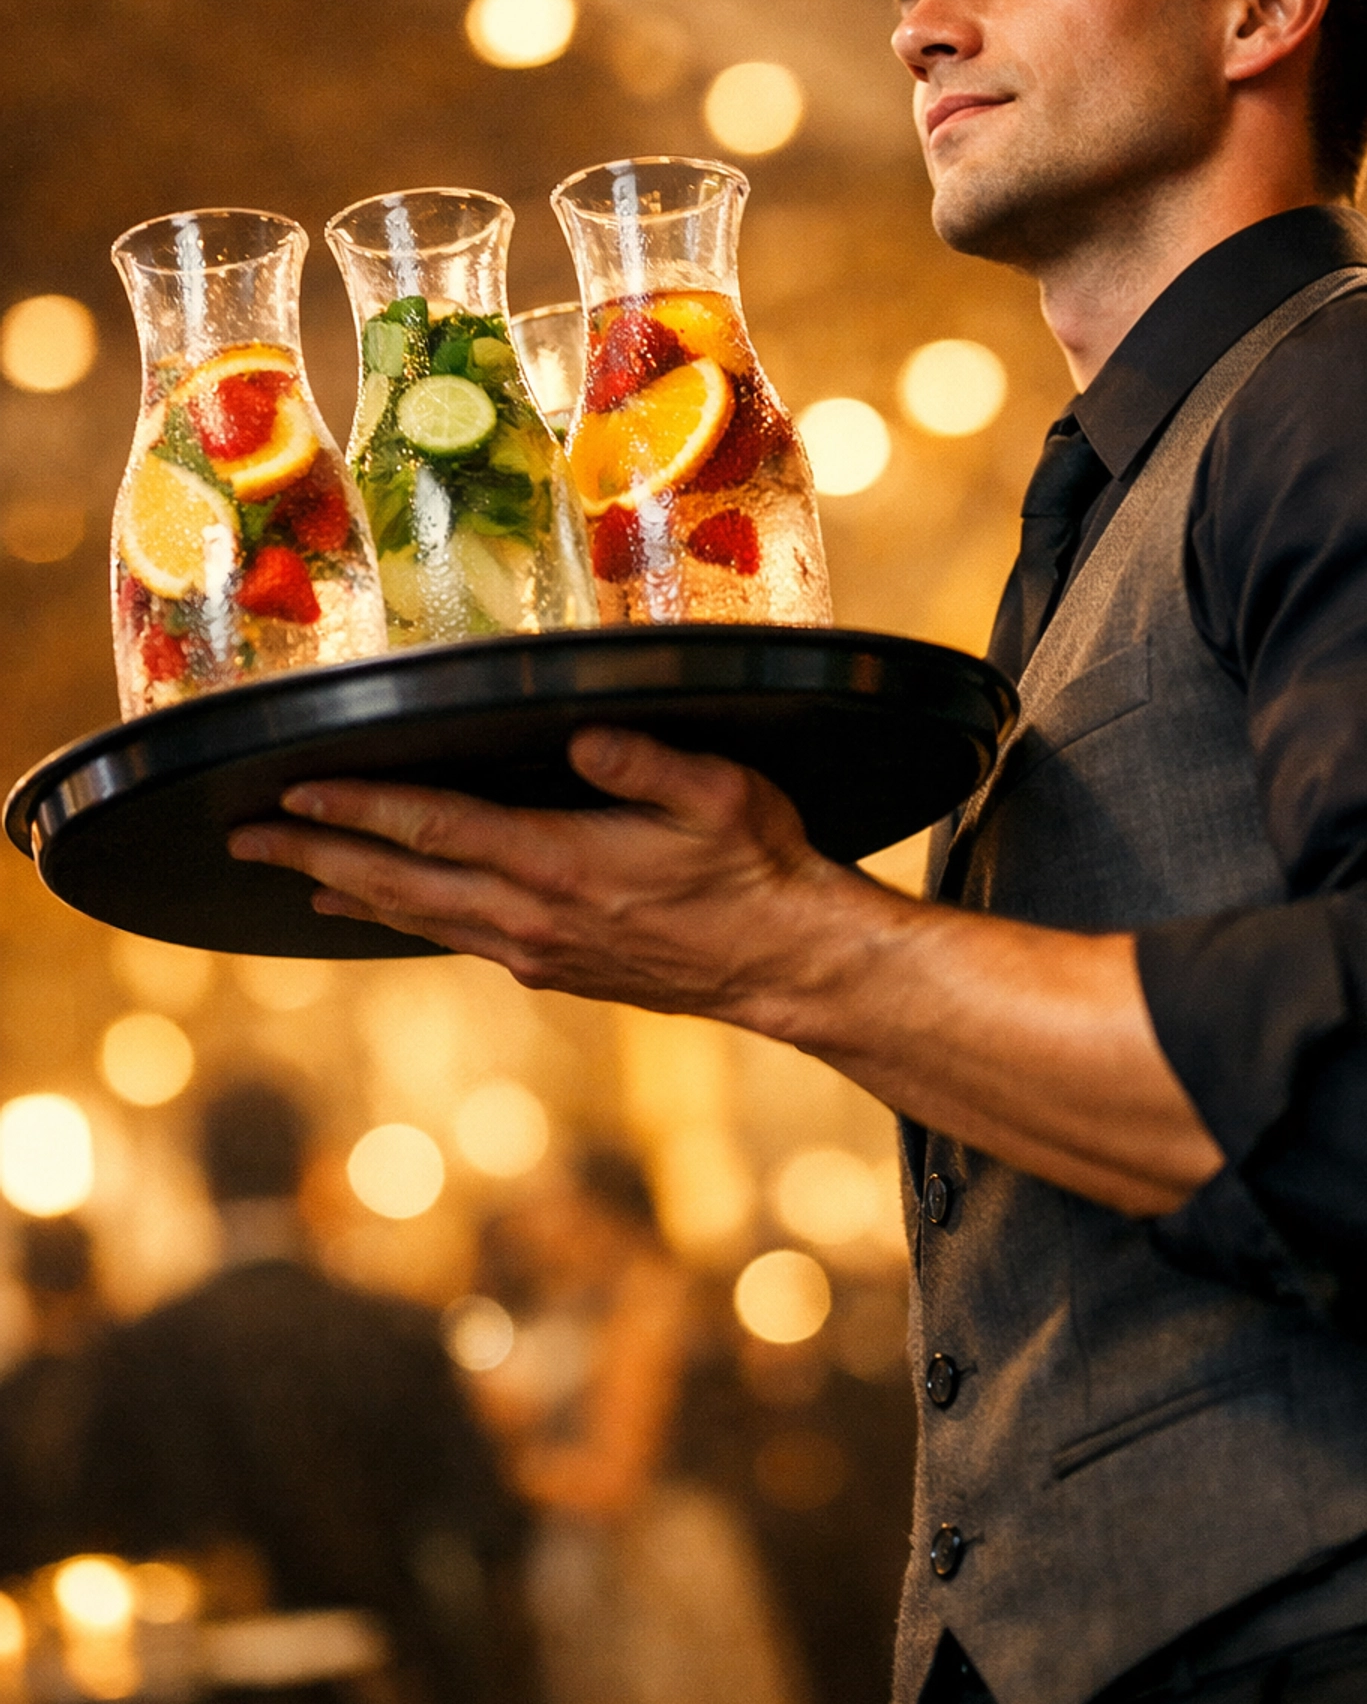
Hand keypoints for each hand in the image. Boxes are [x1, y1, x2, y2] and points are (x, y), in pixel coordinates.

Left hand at [226, 726, 876, 1019]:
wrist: (786, 966)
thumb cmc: (756, 868)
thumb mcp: (717, 795)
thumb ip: (643, 763)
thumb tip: (581, 735)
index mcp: (559, 865)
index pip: (434, 829)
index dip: (357, 809)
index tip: (293, 794)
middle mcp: (530, 917)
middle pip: (398, 881)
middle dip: (314, 857)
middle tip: (243, 841)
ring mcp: (537, 950)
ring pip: (417, 917)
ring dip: (346, 891)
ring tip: (290, 877)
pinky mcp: (553, 968)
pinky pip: (453, 937)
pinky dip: (401, 918)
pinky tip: (380, 912)